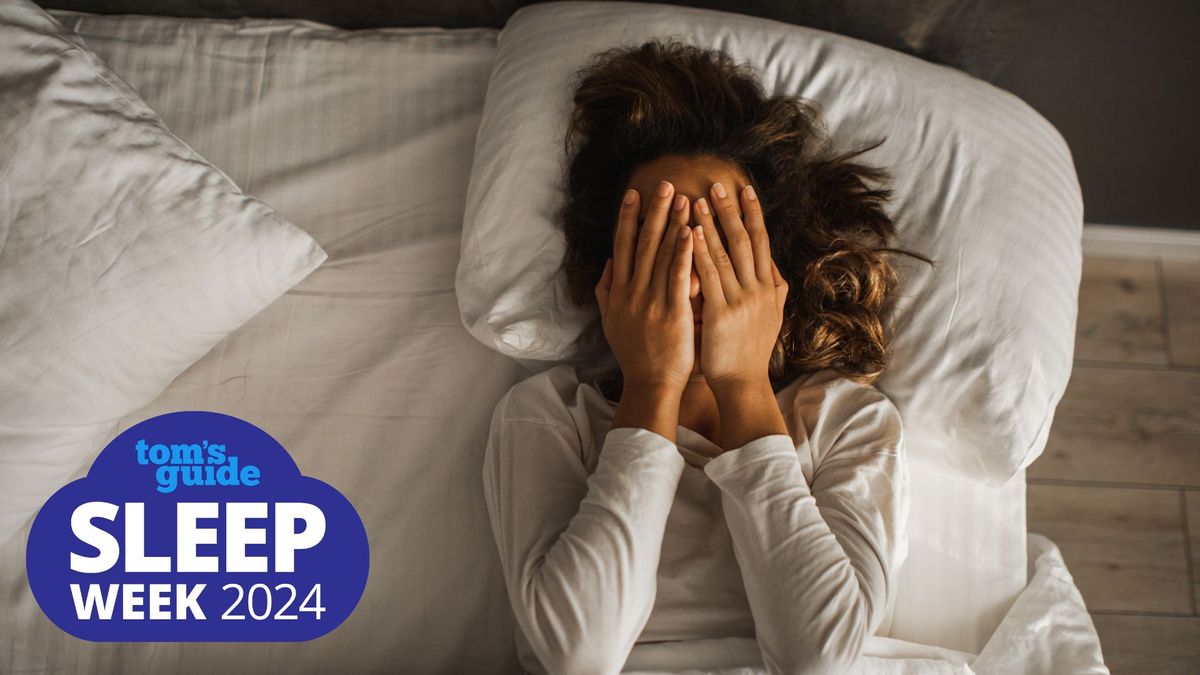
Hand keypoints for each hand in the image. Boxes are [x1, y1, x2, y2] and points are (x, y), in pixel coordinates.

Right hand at [596, 181, 695, 392]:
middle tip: (664, 184)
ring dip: (673, 224)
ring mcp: (652, 301)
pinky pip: (679, 277)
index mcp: (619, 292)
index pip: (622, 246)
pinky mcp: (673, 312)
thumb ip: (607, 292)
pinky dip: (684, 253)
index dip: (627, 218)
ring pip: (662, 255)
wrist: (650, 383)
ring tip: (684, 198)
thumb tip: (608, 265)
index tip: (634, 194)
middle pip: (642, 243)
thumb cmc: (634, 354)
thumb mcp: (611, 321)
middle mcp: (632, 292)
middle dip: (654, 212)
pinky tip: (692, 232)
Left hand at [691, 182, 788, 393]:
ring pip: (726, 254)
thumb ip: (774, 289)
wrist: (743, 383)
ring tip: (697, 200)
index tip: (745, 189)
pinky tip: (691, 234)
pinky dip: (700, 253)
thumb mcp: (772, 316)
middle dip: (731, 211)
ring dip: (711, 225)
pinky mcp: (722, 314)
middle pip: (745, 240)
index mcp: (769, 287)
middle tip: (718, 185)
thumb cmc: (751, 351)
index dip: (754, 214)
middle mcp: (759, 289)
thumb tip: (774, 266)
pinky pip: (710, 277)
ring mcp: (741, 301)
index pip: (762, 242)